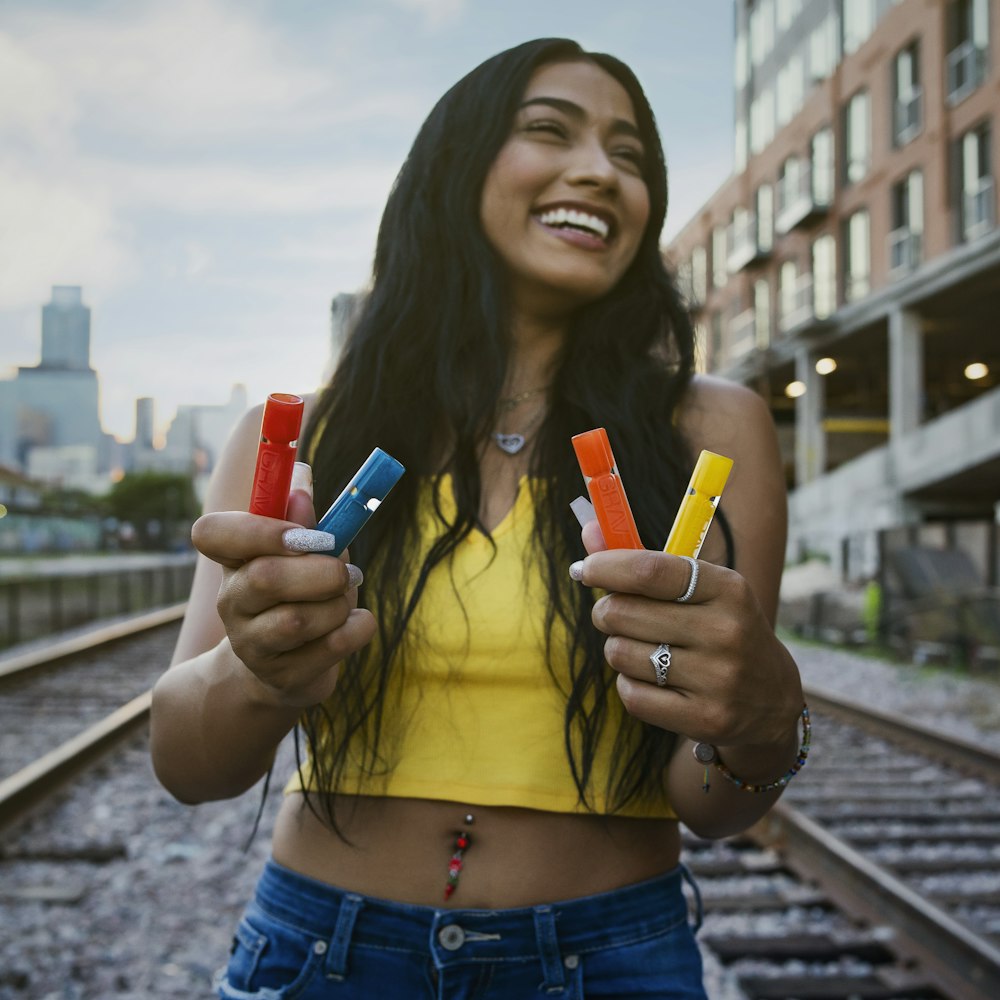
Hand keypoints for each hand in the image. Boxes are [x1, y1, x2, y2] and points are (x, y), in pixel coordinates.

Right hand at [191, 476, 375, 708]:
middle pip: (266, 578)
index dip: (258, 529)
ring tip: (345, 599)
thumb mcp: (302, 551)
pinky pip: (332, 646)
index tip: (302, 533)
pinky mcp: (282, 677)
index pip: (211, 534)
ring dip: (339, 603)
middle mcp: (232, 601)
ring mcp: (251, 644)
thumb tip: (301, 479)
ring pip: (299, 619)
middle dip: (321, 571)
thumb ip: (303, 518)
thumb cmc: (300, 592)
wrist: (285, 670)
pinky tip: (355, 623)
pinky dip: (358, 628)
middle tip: (345, 570)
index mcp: (233, 560)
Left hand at [572, 524, 801, 750]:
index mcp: (727, 589)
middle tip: (613, 614)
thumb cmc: (721, 629)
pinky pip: (631, 694)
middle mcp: (726, 632)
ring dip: (618, 649)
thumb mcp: (700, 589)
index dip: (606, 567)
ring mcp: (718, 679)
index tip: (585, 569)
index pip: (649, 571)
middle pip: (623, 613)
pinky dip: (629, 684)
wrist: (772, 700)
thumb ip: (643, 560)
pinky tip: (651, 680)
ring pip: (621, 654)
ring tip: (642, 649)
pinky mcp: (705, 719)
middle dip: (606, 611)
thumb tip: (589, 530)